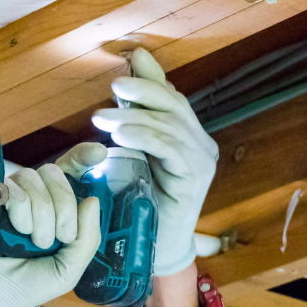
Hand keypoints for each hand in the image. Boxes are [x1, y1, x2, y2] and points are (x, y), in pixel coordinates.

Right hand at [0, 143, 106, 306]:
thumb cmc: (23, 286)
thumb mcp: (67, 270)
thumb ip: (87, 239)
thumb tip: (92, 200)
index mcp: (57, 211)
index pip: (72, 174)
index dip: (83, 157)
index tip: (98, 153)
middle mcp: (36, 197)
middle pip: (58, 175)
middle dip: (64, 208)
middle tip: (56, 238)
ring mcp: (12, 195)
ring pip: (36, 179)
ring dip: (41, 215)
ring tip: (31, 239)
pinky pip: (15, 189)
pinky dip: (22, 212)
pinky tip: (16, 231)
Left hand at [92, 48, 217, 275]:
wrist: (157, 244)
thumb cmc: (145, 197)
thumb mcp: (138, 150)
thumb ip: (138, 112)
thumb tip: (135, 63)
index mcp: (192, 136)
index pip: (174, 99)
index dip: (152, 80)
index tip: (128, 65)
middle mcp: (203, 146)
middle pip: (176, 106)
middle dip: (143, 93)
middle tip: (114, 88)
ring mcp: (202, 163)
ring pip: (170, 127)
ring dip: (134, 118)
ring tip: (103, 117)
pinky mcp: (195, 179)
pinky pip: (170, 150)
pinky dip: (144, 138)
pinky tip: (120, 136)